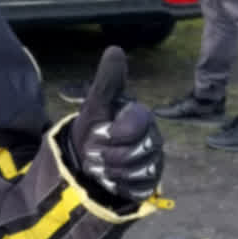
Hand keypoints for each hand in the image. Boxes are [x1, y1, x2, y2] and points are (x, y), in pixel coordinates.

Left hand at [68, 47, 163, 204]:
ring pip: (137, 172)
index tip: (98, 134)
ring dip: (110, 172)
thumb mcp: (94, 105)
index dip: (114, 133)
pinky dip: (117, 186)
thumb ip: (107, 81)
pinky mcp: (149, 184)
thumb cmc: (92, 130)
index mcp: (141, 118)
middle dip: (108, 155)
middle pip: (137, 152)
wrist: (84, 162)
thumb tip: (115, 49)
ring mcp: (153, 162)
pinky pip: (138, 188)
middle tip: (93, 153)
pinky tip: (108, 181)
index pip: (138, 125)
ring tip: (99, 168)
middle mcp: (153, 139)